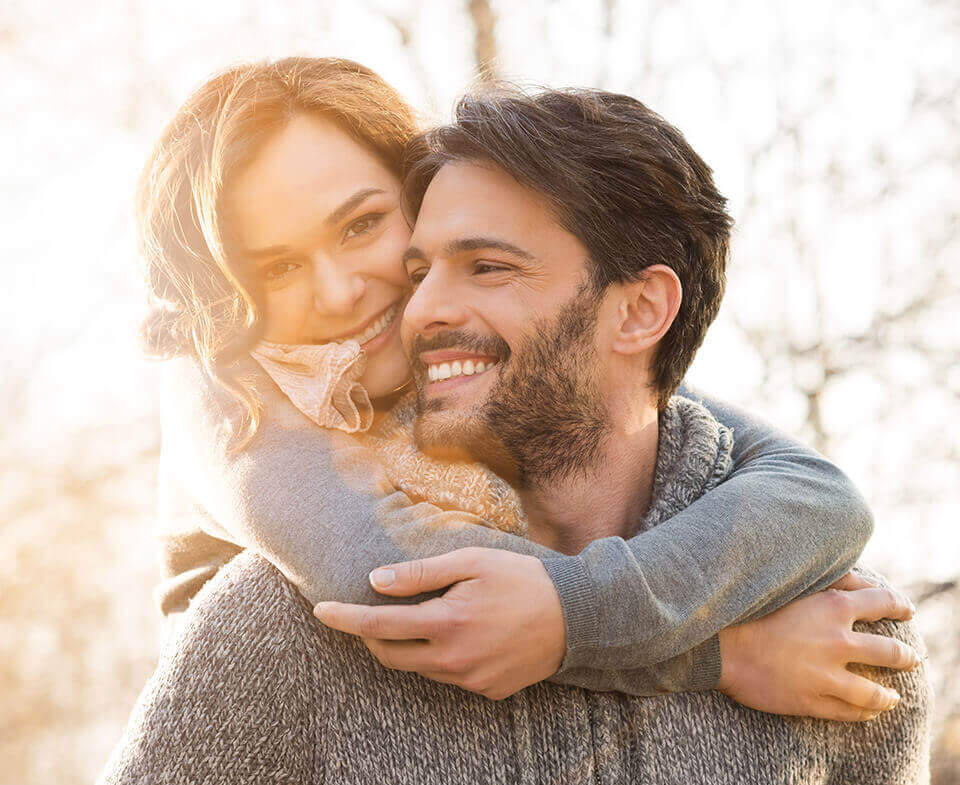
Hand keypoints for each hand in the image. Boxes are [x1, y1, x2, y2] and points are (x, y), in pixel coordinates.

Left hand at [313, 547, 565, 699]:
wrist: (577, 616)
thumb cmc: (522, 579)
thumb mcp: (471, 562)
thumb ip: (421, 574)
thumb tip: (376, 580)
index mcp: (446, 623)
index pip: (378, 625)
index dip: (345, 619)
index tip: (321, 611)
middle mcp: (453, 660)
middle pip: (390, 655)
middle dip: (369, 635)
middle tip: (366, 613)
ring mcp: (470, 680)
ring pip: (419, 668)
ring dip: (408, 645)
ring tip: (423, 616)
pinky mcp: (487, 691)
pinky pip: (449, 676)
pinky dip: (440, 656)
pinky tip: (462, 634)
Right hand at [718, 572, 919, 720]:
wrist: (719, 645)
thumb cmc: (751, 608)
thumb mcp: (793, 584)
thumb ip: (832, 579)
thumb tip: (865, 583)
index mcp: (833, 607)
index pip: (882, 602)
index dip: (899, 606)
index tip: (906, 610)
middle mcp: (837, 641)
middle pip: (890, 652)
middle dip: (905, 656)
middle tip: (910, 658)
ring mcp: (826, 675)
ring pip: (875, 693)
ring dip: (889, 695)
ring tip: (893, 697)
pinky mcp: (812, 701)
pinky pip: (850, 713)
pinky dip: (864, 713)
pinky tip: (867, 712)